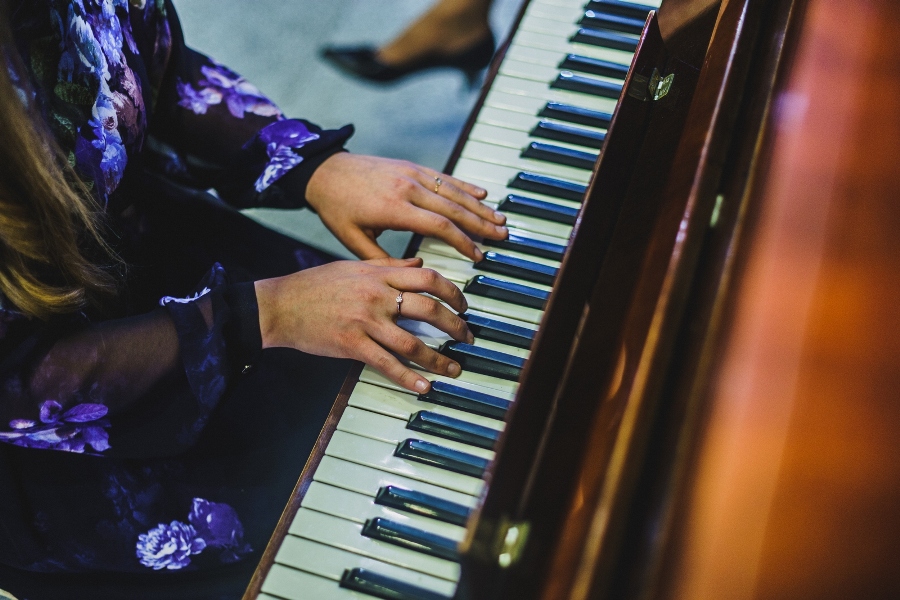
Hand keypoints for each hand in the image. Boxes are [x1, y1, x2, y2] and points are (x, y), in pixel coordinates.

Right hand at [254, 257, 471, 391]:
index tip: (463, 305)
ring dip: (439, 358)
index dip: (453, 292)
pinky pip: (386, 364)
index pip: (428, 278)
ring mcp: (365, 321)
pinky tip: (425, 386)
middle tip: (468, 337)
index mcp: (379, 275)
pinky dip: (409, 377)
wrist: (279, 305)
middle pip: (429, 308)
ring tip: (454, 368)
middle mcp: (376, 296)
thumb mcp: (354, 267)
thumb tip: (420, 262)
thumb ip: (389, 265)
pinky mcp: (351, 345)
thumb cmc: (314, 286)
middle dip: (455, 325)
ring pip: (412, 342)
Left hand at [306, 153, 507, 260]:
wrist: (323, 172)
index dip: (462, 242)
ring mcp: (411, 174)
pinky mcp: (411, 167)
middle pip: (453, 208)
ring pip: (453, 191)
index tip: (478, 256)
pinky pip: (444, 176)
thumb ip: (383, 260)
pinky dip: (465, 186)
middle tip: (502, 236)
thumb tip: (417, 271)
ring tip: (500, 219)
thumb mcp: (353, 241)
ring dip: (479, 206)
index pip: (438, 226)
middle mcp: (407, 187)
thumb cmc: (336, 209)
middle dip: (481, 224)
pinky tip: (481, 194)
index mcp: (394, 208)